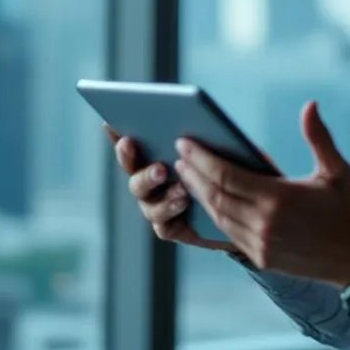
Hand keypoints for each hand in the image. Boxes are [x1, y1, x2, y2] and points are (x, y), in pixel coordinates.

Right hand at [106, 124, 235, 252]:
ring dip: (155, 187)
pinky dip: (170, 211)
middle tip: (132, 143)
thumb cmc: (224, 169)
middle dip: (129, 158)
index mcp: (154, 159)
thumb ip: (195, 136)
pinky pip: (163, 225)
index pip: (129, 146)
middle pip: (132, 172)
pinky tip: (184, 201)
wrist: (239, 207)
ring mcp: (157, 207)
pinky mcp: (171, 229)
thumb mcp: (214, 146)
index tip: (110, 122)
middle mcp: (149, 184)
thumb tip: (184, 120)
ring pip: (146, 201)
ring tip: (174, 180)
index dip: (116, 135)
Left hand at [174, 101, 349, 286]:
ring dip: (199, 194)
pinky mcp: (260, 258)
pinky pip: (228, 233)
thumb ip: (319, 138)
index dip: (202, 159)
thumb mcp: (337, 170)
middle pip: (216, 195)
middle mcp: (265, 223)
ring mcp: (260, 243)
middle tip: (178, 155)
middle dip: (193, 173)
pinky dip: (213, 214)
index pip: (227, 175)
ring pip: (218, 215)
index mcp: (280, 198)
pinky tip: (206, 199)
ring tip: (186, 174)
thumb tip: (310, 105)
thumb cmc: (344, 209)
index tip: (185, 143)